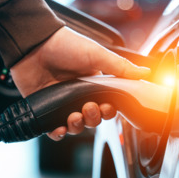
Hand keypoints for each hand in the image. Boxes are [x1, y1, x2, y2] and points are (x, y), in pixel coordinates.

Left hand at [10, 27, 150, 139]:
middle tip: (89, 107)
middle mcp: (78, 94)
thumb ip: (121, 67)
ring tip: (74, 115)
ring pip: (75, 126)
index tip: (107, 106)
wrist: (33, 44)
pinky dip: (58, 133)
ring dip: (78, 126)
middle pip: (92, 118)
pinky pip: (54, 129)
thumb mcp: (97, 55)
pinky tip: (59, 128)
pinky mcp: (45, 108)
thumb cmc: (65, 45)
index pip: (107, 105)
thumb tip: (145, 73)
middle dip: (93, 118)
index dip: (109, 110)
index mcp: (93, 83)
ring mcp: (61, 102)